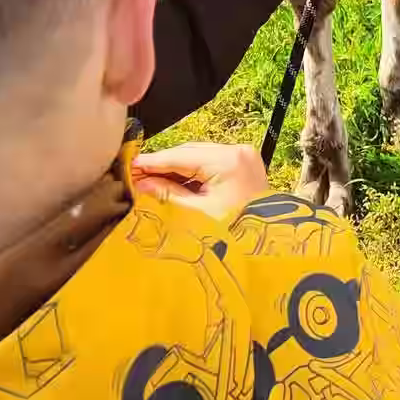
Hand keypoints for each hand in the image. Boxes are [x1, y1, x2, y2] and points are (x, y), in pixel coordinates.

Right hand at [132, 142, 269, 223]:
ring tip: (150, 180)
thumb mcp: (198, 215)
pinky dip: (191, 173)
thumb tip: (140, 184)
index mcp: (228, 160)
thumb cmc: (236, 234)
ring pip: (198, 157)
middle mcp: (237, 151)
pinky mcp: (243, 165)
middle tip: (136, 174)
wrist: (270, 248)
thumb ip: (168, 196)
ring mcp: (243, 156)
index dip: (152, 161)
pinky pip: (210, 164)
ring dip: (175, 168)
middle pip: (189, 152)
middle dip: (162, 164)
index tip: (130, 165)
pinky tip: (173, 183)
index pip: (181, 156)